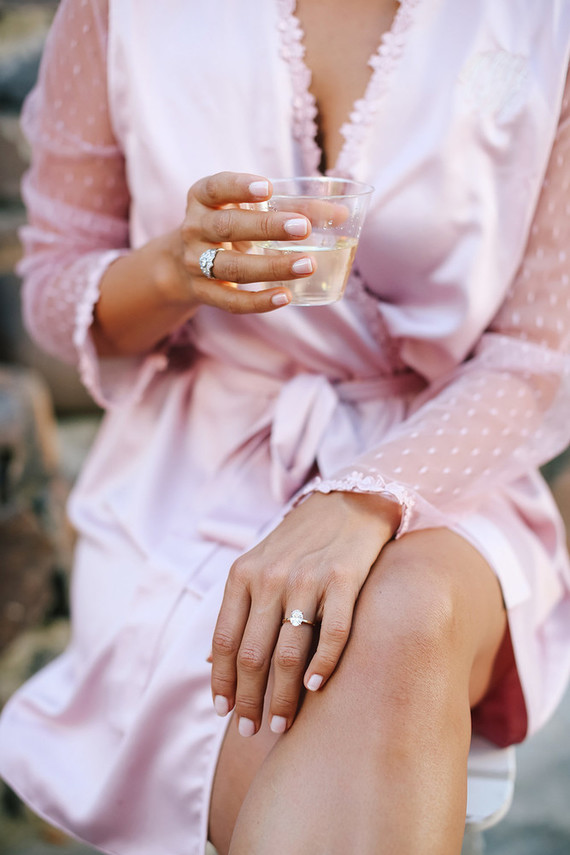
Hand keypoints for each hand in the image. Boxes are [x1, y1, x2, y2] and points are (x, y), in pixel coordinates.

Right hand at [168, 171, 315, 312]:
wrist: (181, 264)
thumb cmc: (230, 227)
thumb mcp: (248, 211)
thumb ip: (292, 208)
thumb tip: (342, 215)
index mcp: (202, 199)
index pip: (216, 187)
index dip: (239, 187)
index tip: (267, 188)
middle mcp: (195, 228)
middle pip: (228, 227)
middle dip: (266, 227)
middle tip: (303, 228)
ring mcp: (196, 263)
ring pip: (232, 266)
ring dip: (270, 266)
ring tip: (307, 264)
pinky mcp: (204, 292)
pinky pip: (231, 301)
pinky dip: (259, 301)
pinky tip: (285, 295)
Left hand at [210, 491, 400, 736]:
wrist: (347, 502)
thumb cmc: (298, 543)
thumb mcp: (256, 566)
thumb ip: (237, 610)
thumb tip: (211, 660)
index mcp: (243, 575)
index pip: (226, 641)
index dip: (223, 682)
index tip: (225, 713)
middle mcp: (270, 577)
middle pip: (254, 655)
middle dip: (250, 699)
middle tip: (253, 729)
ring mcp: (307, 579)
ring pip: (289, 652)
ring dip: (284, 695)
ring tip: (282, 722)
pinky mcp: (344, 579)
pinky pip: (332, 633)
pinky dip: (323, 665)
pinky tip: (317, 688)